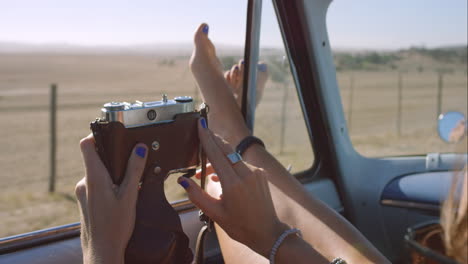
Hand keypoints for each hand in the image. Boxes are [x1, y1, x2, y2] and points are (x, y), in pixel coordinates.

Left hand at [75, 134, 147, 263]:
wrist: (102, 252)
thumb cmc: (115, 226)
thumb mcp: (129, 196)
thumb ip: (134, 170)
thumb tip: (139, 148)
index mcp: (93, 177)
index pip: (86, 145)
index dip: (96, 135)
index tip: (111, 133)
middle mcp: (84, 183)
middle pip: (95, 158)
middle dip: (112, 158)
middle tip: (130, 162)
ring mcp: (83, 193)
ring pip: (97, 173)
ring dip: (112, 174)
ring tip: (129, 184)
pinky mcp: (85, 202)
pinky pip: (95, 185)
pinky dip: (108, 185)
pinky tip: (120, 197)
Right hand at [178, 118, 287, 256]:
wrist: (267, 232)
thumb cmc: (241, 226)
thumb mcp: (214, 213)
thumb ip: (197, 195)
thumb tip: (183, 181)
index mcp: (233, 184)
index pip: (216, 155)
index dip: (207, 139)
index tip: (201, 125)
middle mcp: (246, 174)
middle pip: (226, 150)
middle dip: (214, 139)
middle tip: (203, 130)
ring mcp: (256, 173)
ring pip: (233, 157)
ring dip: (219, 158)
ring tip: (206, 172)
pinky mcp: (261, 174)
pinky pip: (241, 164)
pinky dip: (230, 165)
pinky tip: (221, 176)